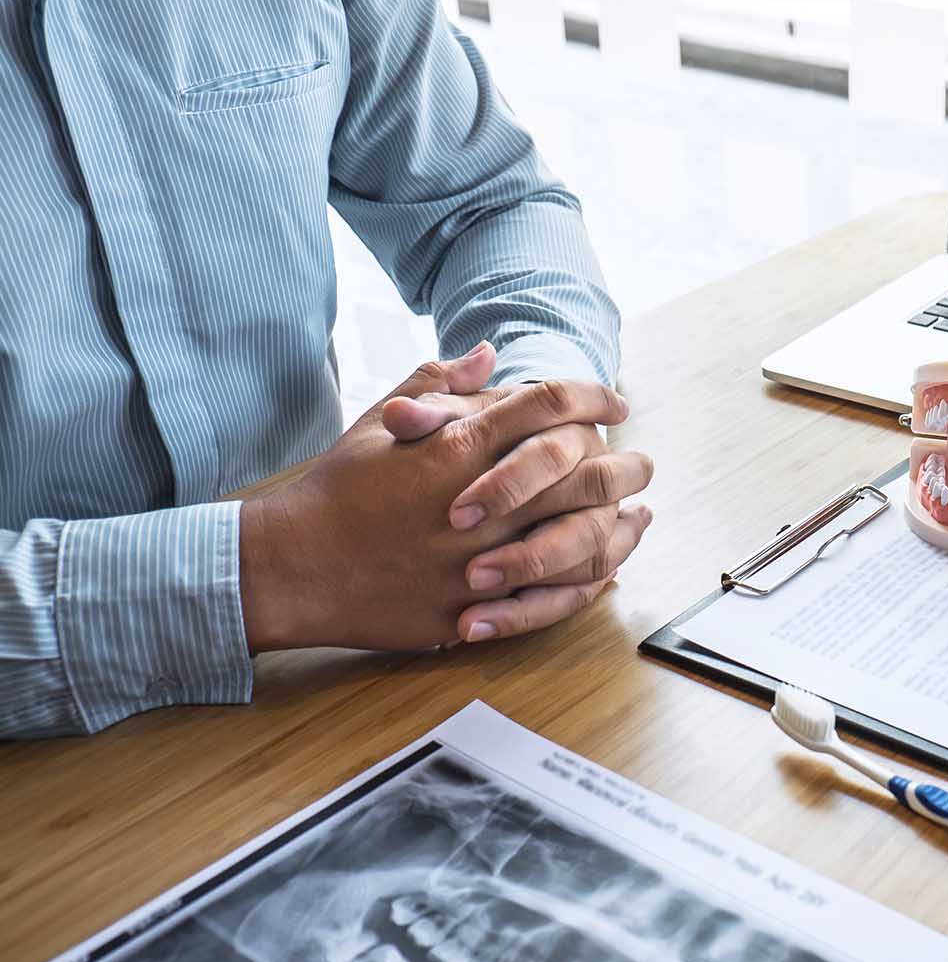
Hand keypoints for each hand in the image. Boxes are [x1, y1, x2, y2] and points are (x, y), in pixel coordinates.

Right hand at [239, 344, 640, 650]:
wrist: (290, 566)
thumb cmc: (335, 490)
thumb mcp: (380, 421)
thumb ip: (439, 382)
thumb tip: (488, 352)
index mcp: (458, 448)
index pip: (548, 406)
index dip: (592, 397)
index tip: (615, 401)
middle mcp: (479, 503)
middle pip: (583, 474)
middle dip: (625, 465)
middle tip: (643, 462)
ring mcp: (479, 562)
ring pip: (579, 541)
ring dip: (618, 526)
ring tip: (638, 515)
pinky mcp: (472, 610)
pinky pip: (551, 600)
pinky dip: (587, 583)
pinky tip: (606, 570)